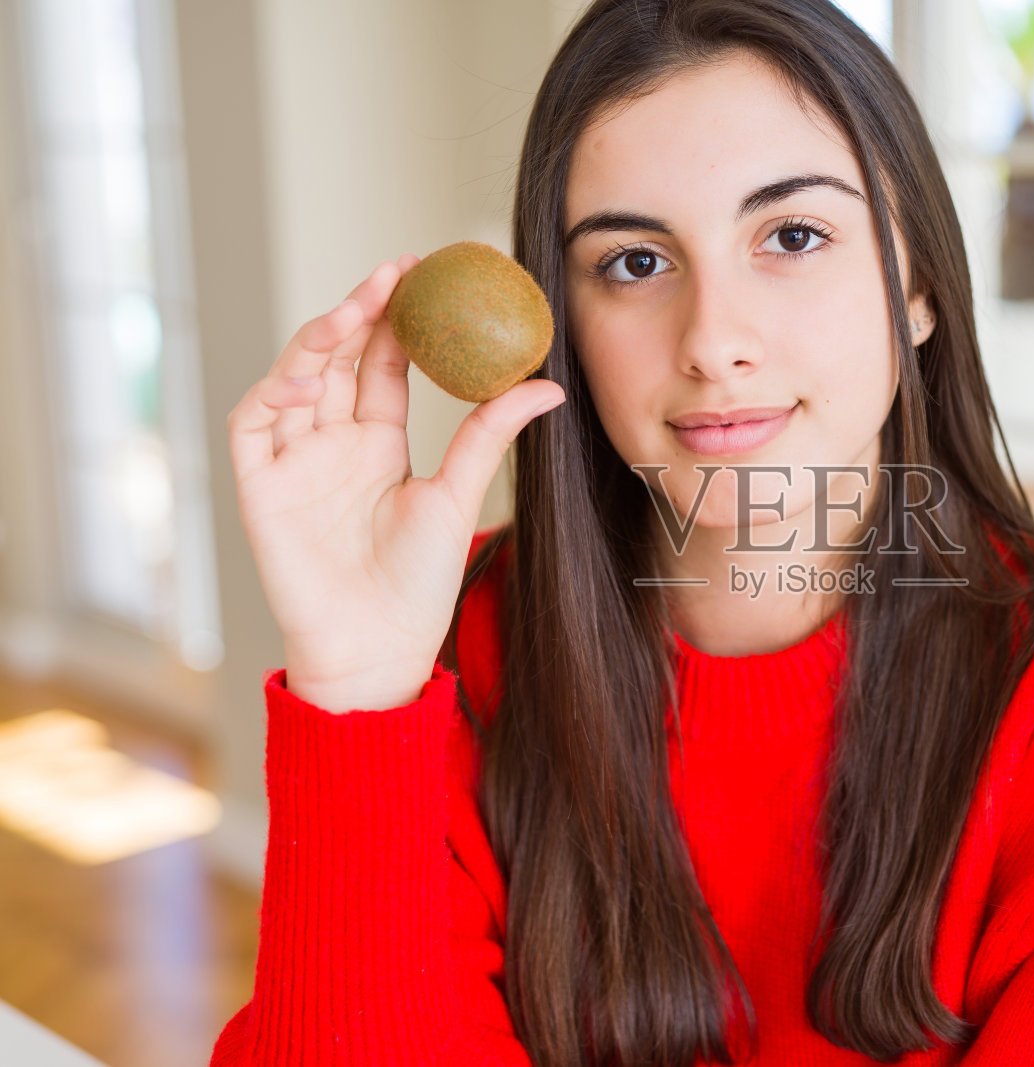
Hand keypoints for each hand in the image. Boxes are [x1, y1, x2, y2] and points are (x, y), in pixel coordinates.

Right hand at [227, 256, 563, 711]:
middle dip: (361, 311)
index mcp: (379, 444)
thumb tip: (547, 384)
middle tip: (396, 273)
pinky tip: (313, 377)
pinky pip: (253, 425)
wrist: (378, 649)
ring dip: (320, 339)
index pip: (383, 364)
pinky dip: (275, 393)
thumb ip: (488, 434)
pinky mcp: (259, 487)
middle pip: (338, 359)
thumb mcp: (457, 495)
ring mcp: (293, 462)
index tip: (425, 274)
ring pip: (295, 378)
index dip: (397, 319)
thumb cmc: (418, 585)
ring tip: (357, 308)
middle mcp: (333, 444)